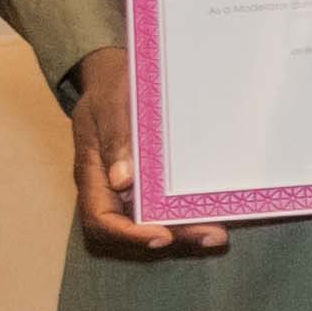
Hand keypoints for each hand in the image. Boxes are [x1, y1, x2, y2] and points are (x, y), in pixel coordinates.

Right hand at [60, 42, 229, 258]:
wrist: (116, 73)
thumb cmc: (110, 86)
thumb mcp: (109, 104)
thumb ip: (115, 138)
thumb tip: (122, 181)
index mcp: (92, 174)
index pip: (101, 220)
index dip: (129, 235)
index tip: (161, 236)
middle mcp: (111, 188)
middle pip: (135, 227)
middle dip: (173, 236)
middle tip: (210, 236)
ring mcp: (133, 186)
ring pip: (155, 220)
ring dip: (186, 229)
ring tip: (219, 233)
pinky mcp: (153, 178)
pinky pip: (168, 201)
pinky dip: (190, 210)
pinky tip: (217, 210)